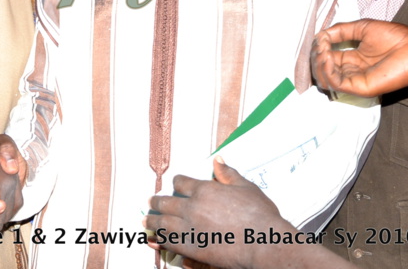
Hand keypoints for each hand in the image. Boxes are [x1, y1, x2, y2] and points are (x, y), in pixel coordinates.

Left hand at [145, 157, 284, 268]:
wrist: (261, 242)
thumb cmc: (258, 215)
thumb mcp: (246, 188)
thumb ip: (228, 174)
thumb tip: (218, 160)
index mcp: (205, 190)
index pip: (182, 182)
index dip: (177, 182)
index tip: (175, 184)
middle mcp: (193, 208)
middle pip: (167, 202)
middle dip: (157, 201)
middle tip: (150, 200)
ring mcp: (190, 229)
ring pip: (163, 222)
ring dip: (153, 219)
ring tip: (146, 219)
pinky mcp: (191, 248)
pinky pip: (169, 241)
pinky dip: (159, 238)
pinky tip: (155, 238)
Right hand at [311, 19, 407, 97]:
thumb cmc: (395, 37)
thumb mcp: (362, 27)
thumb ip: (341, 30)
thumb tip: (320, 35)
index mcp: (352, 58)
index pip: (326, 58)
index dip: (319, 48)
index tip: (320, 37)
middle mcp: (351, 70)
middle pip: (322, 70)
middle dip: (316, 56)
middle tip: (320, 45)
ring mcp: (355, 80)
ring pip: (326, 79)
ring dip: (319, 64)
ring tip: (323, 51)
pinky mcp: (360, 87)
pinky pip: (336, 84)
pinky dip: (327, 71)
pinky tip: (328, 57)